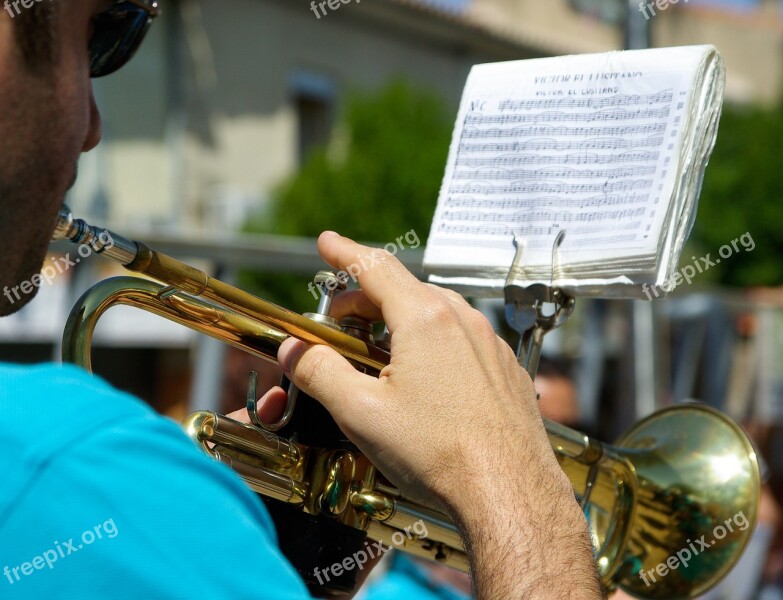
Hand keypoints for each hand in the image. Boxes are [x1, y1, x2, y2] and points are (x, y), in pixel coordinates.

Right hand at [261, 231, 549, 505]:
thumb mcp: (361, 412)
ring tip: (376, 353)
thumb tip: (294, 351)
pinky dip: (431, 343)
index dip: (344, 252)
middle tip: (337, 322)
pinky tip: (421, 379)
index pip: (375, 267)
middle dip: (364, 300)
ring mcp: (488, 343)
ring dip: (398, 322)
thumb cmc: (439, 453)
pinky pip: (460, 339)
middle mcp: (462, 320)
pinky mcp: (502, 367)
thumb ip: (319, 372)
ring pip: (434, 314)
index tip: (327, 243)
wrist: (508, 491)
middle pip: (403, 291)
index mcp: (424, 319)